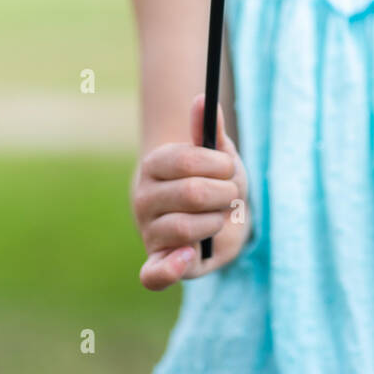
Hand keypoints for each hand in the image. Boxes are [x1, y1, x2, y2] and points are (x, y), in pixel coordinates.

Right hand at [133, 94, 251, 289]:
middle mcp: (144, 199)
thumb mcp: (220, 156)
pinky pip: (154, 275)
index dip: (218, 165)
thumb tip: (202, 98)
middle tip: (229, 196)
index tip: (229, 168)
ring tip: (217, 219)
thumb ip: (211, 131)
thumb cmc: (217, 182)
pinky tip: (187, 256)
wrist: (218, 220)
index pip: (186, 160)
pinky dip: (170, 268)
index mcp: (155, 166)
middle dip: (224, 194)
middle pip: (191, 193)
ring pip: (186, 228)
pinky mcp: (158, 264)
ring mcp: (149, 233)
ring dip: (215, 222)